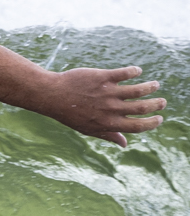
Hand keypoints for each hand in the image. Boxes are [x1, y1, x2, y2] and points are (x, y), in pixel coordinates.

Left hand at [33, 66, 164, 147]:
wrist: (52, 95)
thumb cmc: (70, 114)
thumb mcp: (88, 129)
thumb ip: (108, 135)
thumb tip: (124, 144)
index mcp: (109, 123)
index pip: (138, 126)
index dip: (152, 123)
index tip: (159, 118)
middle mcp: (111, 109)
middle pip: (143, 108)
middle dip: (157, 105)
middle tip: (162, 102)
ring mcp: (107, 93)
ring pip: (138, 90)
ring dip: (150, 87)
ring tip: (154, 85)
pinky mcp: (103, 77)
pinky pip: (125, 73)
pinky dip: (134, 71)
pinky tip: (137, 71)